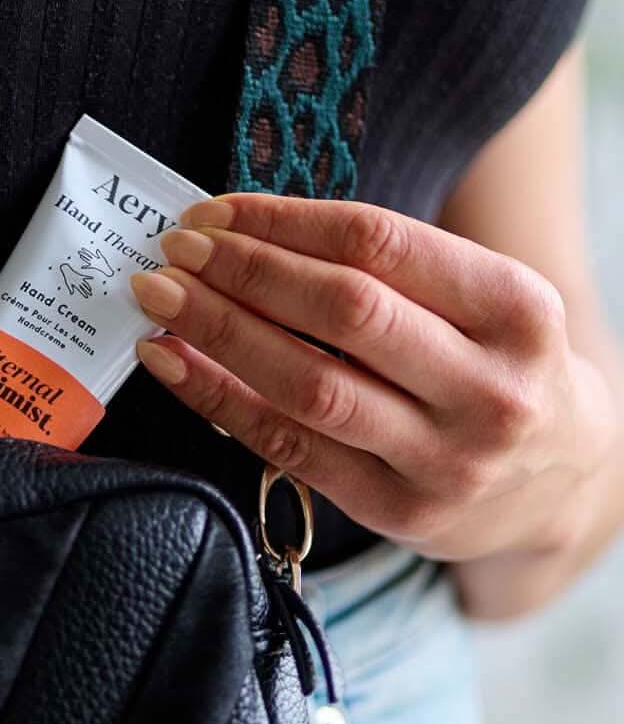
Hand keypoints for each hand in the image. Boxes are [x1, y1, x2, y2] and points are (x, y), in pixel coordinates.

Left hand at [129, 193, 609, 562]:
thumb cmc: (497, 366)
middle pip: (343, 312)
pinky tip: (173, 364)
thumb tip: (244, 229)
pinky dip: (220, 401)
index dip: (282, 222)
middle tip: (175, 247)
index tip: (214, 212)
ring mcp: (446, 459)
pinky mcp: (401, 512)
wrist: (564, 483)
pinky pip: (290, 448)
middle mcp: (489, 386)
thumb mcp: (484, 302)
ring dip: (220, 333)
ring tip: (160, 298)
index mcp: (515, 308)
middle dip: (244, 271)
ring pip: (310, 385)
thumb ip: (391, 269)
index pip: (379, 243)